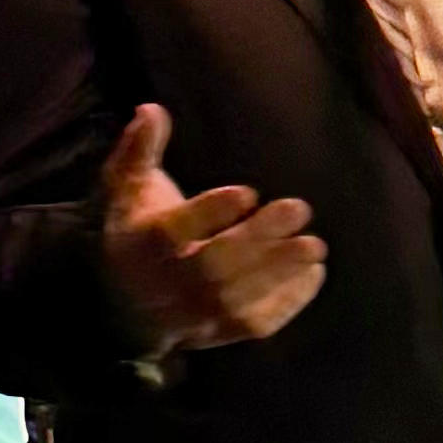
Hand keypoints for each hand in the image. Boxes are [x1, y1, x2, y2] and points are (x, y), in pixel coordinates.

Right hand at [99, 99, 322, 354]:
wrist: (126, 308)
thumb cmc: (137, 233)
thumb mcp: (128, 189)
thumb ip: (139, 150)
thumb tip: (151, 109)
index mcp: (146, 242)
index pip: (176, 230)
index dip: (211, 213)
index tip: (247, 193)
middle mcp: (171, 282)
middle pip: (215, 264)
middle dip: (258, 239)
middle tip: (299, 209)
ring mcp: (197, 314)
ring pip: (239, 297)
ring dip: (280, 271)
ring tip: (315, 247)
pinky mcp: (221, 333)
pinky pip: (255, 324)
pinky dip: (287, 303)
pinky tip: (313, 274)